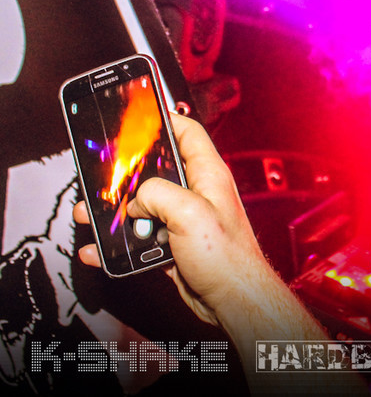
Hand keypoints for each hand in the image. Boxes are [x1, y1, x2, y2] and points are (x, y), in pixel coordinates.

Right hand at [73, 113, 276, 326]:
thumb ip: (158, 194)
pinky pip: (139, 237)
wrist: (233, 302)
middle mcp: (197, 194)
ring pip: (142, 207)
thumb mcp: (190, 212)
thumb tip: (137, 201)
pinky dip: (117, 243)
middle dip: (124, 176)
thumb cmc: (226, 257)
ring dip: (114, 213)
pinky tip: (98, 249)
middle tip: (98, 180)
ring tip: (87, 216)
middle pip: (155, 172)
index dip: (165, 121)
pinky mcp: (173, 244)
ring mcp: (184, 219)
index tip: (138, 119)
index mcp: (208, 175)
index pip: (188, 133)